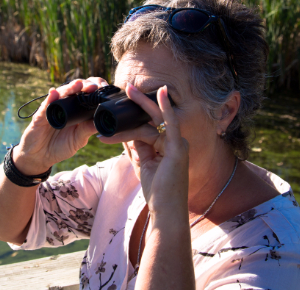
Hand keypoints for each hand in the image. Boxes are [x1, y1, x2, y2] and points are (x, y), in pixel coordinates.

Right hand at [13, 77, 108, 174]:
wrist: (40, 156)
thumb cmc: (60, 147)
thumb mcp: (78, 140)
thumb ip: (87, 130)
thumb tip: (102, 122)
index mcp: (77, 111)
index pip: (87, 96)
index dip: (95, 91)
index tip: (104, 90)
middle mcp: (66, 106)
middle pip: (76, 91)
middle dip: (85, 86)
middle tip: (94, 86)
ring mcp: (53, 108)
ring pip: (62, 94)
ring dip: (70, 88)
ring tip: (78, 84)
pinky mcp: (41, 114)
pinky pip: (46, 104)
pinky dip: (50, 98)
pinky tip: (54, 93)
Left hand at [98, 83, 189, 214]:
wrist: (166, 212)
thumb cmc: (157, 192)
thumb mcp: (143, 165)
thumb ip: (138, 147)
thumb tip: (127, 132)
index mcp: (168, 147)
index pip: (149, 126)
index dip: (134, 117)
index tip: (121, 106)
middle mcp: (175, 143)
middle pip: (153, 119)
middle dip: (140, 102)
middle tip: (127, 86)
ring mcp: (178, 145)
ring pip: (154, 121)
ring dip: (139, 107)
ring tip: (128, 90)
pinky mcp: (177, 149)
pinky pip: (171, 123)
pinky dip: (166, 107)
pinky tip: (161, 93)